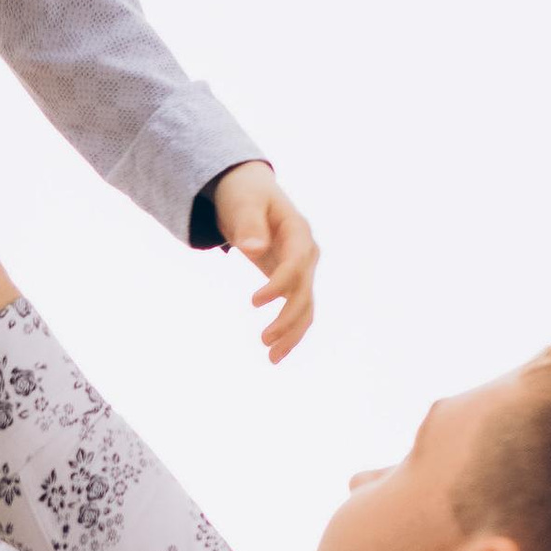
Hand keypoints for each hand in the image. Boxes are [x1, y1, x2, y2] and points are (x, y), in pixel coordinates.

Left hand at [213, 161, 318, 365]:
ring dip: (292, 334)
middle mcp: (307, 253)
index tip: (253, 302)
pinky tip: (275, 354)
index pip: (296, 263)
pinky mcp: (292, 281)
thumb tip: (254, 249)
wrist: (249, 192)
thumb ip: (248, 224)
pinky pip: (297, 310)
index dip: (278, 285)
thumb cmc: (245, 194)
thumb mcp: (243, 202)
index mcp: (298, 231)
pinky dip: (289, 332)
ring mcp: (303, 269)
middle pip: (304, 291)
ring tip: (271, 358)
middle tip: (263, 340)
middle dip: (287, 318)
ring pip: (305, 307)